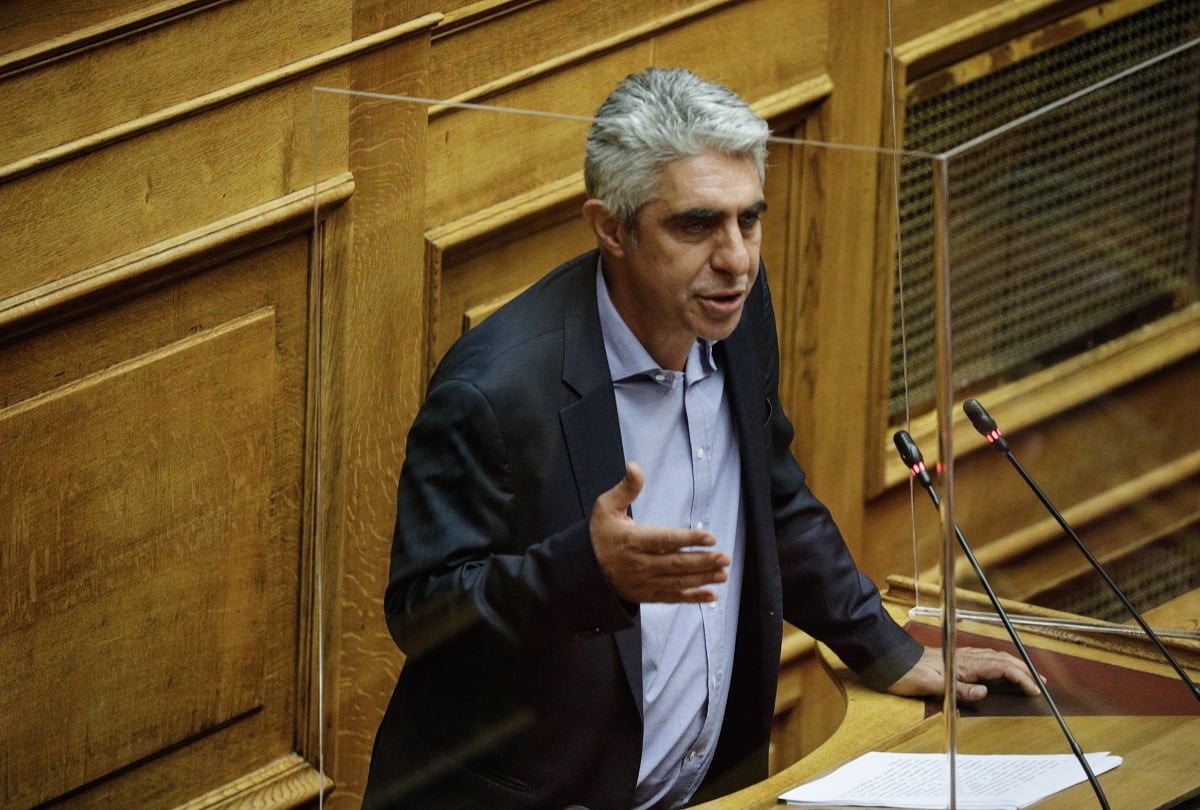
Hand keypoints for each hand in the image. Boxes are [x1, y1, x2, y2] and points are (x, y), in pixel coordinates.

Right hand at [590, 462, 730, 603]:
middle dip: (703, 561)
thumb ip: (626, 489)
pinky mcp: (645, 595)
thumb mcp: (606, 507)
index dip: (688, 540)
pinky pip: (672, 597)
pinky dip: (692, 597)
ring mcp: (643, 582)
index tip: (710, 537)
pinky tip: (710, 595)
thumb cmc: (599, 534)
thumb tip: (635, 466)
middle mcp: (639, 564)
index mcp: (632, 541)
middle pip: (675, 564)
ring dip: (702, 578)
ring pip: (677, 582)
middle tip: (725, 557)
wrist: (583, 570)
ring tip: (723, 573)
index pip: (664, 540)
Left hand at [887, 646, 1043, 701]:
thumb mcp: (932, 685)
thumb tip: (984, 693)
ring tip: (1027, 675)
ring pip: (994, 657)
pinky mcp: (955, 659)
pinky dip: (999, 663)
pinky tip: (999, 669)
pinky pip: (984, 659)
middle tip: (1040, 683)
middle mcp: (965, 657)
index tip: (1035, 689)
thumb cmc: (908, 673)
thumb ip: (959, 690)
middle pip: (1002, 660)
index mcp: (965, 663)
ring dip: (1013, 665)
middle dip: (1024, 670)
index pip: (1001, 668)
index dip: (1021, 678)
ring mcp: (961, 656)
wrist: (890, 660)